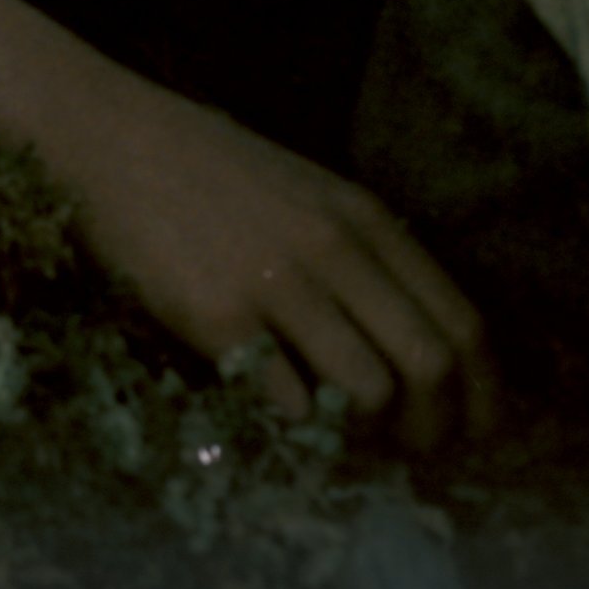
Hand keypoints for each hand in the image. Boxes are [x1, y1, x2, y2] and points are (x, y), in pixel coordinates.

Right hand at [0, 0, 490, 454]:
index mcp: (361, 216)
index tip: (478, 429)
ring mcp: (277, 283)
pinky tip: (285, 417)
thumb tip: (414, 340)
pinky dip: (302, 428)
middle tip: (422, 451)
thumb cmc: (204, 166)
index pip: (462, 321)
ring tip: (356, 440)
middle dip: (440, 428)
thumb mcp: (304, 188)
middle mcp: (331, 248)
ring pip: (373, 391)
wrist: (105, 136)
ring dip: (376, 435)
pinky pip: (291, 403)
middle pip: (433, 365)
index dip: (483, 391)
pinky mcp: (220, 319)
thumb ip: (359, 251)